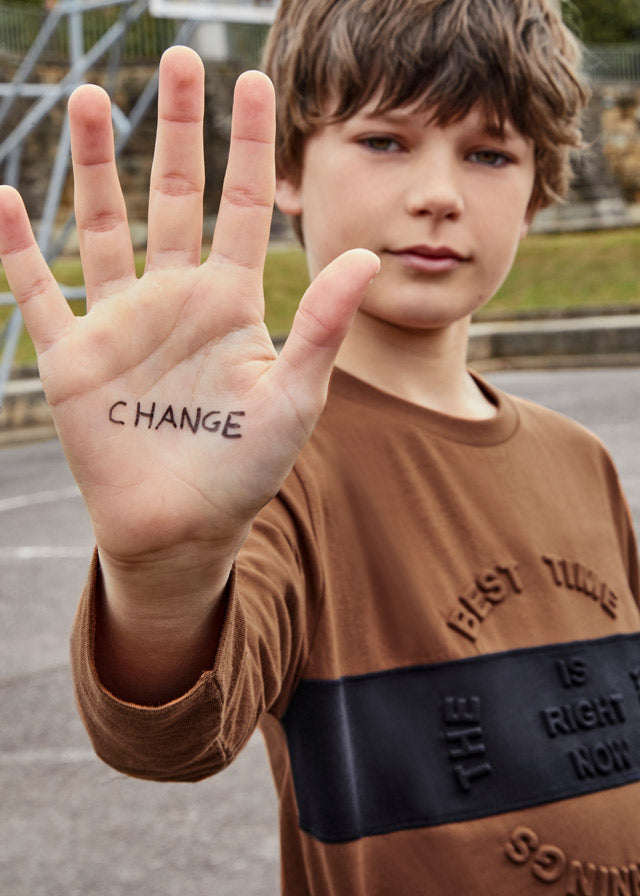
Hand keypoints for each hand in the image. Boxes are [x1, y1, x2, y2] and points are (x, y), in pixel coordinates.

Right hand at [0, 48, 378, 580]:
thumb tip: (364, 257)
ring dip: (92, 164)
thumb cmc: (245, 468)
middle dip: (176, 130)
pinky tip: (2, 197)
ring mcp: (121, 323)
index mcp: (232, 305)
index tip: (252, 80)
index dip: (248, 146)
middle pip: (173, 197)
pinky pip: (36, 293)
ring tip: (88, 96)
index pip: (245, 208)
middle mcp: (176, 301)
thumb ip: (323, 328)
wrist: (182, 527)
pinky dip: (17, 249)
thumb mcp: (294, 397)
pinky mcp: (72, 357)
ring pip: (102, 227)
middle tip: (179, 59)